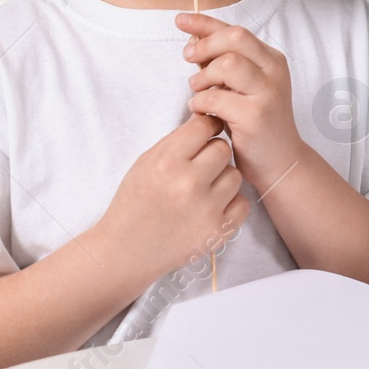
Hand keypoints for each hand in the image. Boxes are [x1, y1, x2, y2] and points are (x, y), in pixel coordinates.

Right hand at [98, 113, 248, 280]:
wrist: (125, 250)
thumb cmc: (134, 203)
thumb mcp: (146, 163)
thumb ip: (178, 141)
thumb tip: (208, 118)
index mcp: (167, 163)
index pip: (204, 127)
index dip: (205, 128)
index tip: (203, 135)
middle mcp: (188, 184)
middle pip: (223, 149)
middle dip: (212, 154)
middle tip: (198, 167)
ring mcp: (206, 209)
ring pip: (235, 175)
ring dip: (222, 179)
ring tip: (202, 190)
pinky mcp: (217, 231)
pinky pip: (242, 203)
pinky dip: (230, 204)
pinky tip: (210, 207)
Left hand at [177, 12, 301, 189]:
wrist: (280, 161)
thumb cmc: (256, 123)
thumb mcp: (243, 87)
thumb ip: (223, 64)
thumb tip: (194, 40)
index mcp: (271, 60)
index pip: (236, 31)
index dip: (205, 23)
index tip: (181, 19)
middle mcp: (274, 71)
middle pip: (235, 38)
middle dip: (204, 46)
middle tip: (188, 59)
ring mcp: (268, 92)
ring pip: (226, 64)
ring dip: (203, 76)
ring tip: (198, 90)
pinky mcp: (256, 115)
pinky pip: (215, 97)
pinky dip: (200, 102)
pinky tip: (203, 112)